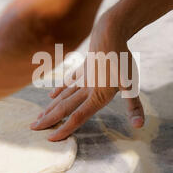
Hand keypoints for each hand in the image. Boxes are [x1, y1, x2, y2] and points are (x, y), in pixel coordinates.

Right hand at [30, 12, 144, 140]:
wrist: (110, 33)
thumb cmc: (122, 59)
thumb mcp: (132, 85)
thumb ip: (134, 106)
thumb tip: (139, 126)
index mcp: (97, 96)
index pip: (78, 117)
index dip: (64, 129)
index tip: (50, 140)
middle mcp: (86, 88)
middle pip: (64, 107)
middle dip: (49, 120)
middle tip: (33, 128)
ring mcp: (82, 77)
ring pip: (63, 96)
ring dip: (50, 107)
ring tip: (38, 117)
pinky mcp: (83, 67)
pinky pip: (68, 81)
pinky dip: (59, 89)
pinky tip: (52, 95)